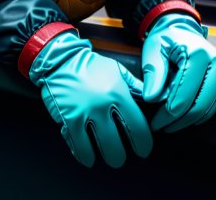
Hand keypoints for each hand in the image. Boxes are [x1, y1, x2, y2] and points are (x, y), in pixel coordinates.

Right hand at [29, 31, 152, 167]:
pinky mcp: (68, 118)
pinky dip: (84, 155)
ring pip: (99, 149)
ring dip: (105, 157)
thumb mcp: (117, 69)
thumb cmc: (91, 65)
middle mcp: (102, 105)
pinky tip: (87, 156)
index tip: (143, 149)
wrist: (61, 59)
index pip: (137, 127)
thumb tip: (155, 98)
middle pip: (117, 145)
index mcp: (118, 93)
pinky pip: (79, 146)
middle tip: (120, 156)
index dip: (143, 143)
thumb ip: (135, 86)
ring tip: (106, 156)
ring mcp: (84, 113)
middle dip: (120, 156)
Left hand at [141, 13, 215, 132]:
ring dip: (193, 120)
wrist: (179, 28)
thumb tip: (151, 98)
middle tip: (163, 128)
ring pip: (212, 105)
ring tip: (174, 125)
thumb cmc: (165, 40)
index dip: (168, 114)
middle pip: (200, 104)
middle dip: (180, 121)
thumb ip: (153, 74)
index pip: (183, 95)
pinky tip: (199, 119)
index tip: (156, 123)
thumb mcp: (153, 51)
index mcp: (196, 54)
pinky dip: (212, 110)